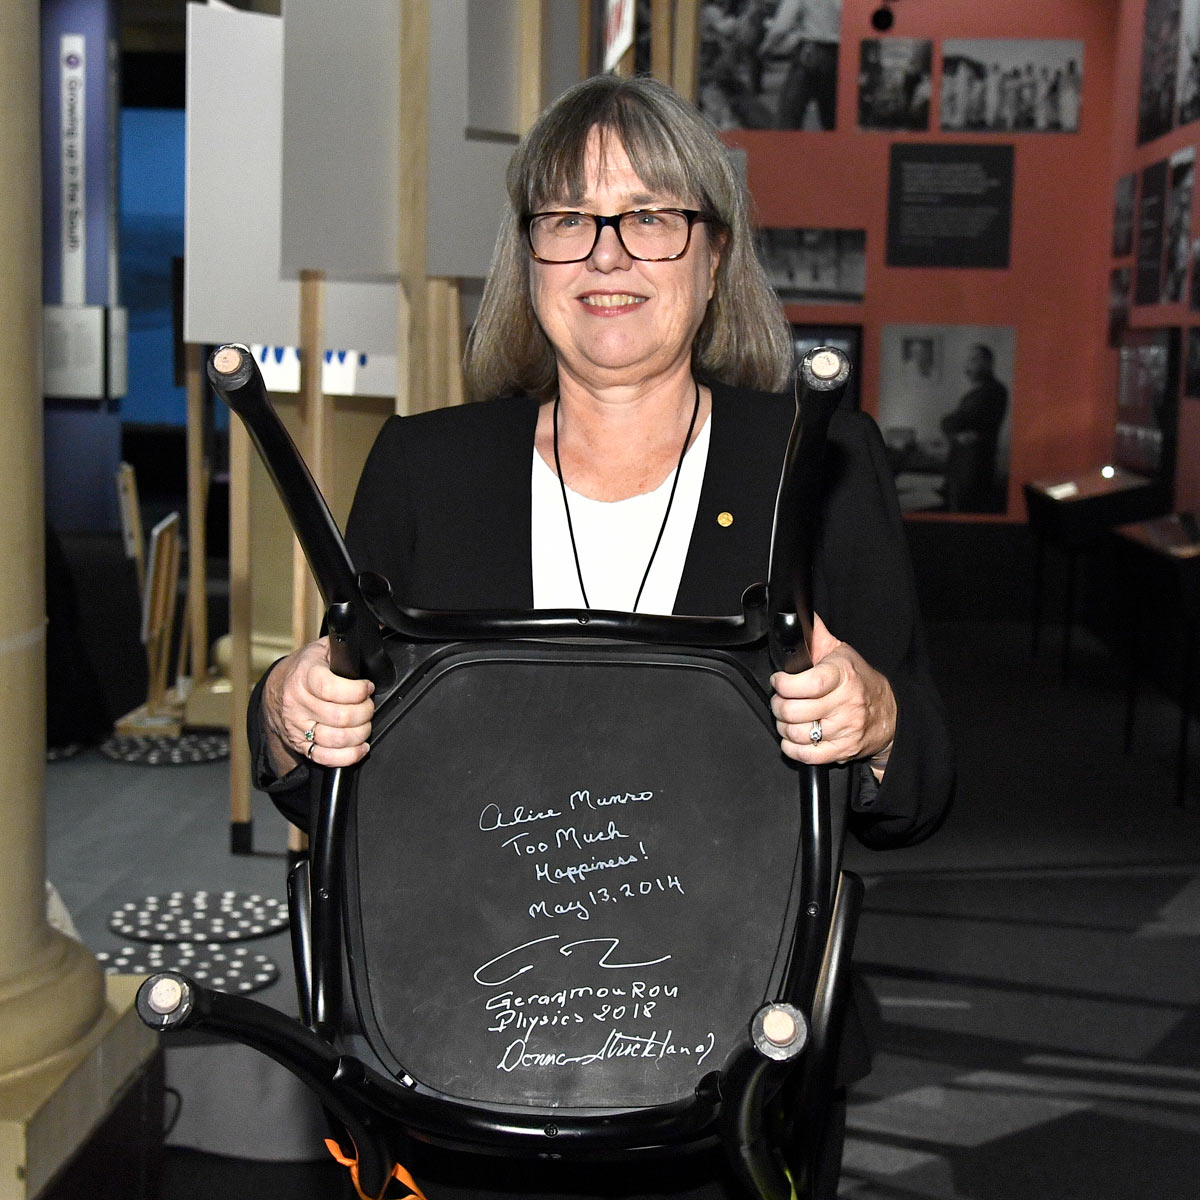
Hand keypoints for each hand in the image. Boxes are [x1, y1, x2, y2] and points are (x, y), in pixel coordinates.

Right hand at [262, 637, 374, 774]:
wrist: (277, 691)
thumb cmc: (306, 668)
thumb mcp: (322, 648)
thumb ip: (347, 642)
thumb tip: (378, 627)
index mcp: (304, 675)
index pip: (331, 688)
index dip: (357, 690)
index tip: (367, 687)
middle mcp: (298, 702)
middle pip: (340, 717)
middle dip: (365, 712)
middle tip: (368, 705)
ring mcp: (298, 726)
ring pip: (336, 739)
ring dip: (360, 733)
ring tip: (365, 723)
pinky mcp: (301, 745)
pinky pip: (326, 758)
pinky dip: (348, 756)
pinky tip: (360, 745)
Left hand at [770, 614, 895, 769]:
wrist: (890, 713)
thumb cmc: (860, 680)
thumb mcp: (841, 652)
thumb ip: (817, 635)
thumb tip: (797, 614)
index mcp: (843, 675)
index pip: (809, 683)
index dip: (785, 684)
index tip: (779, 680)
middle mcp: (846, 703)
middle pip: (795, 711)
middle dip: (778, 706)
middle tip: (780, 700)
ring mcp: (845, 729)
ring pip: (797, 734)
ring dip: (783, 727)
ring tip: (787, 718)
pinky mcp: (844, 750)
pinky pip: (807, 755)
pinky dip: (792, 748)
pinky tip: (793, 738)